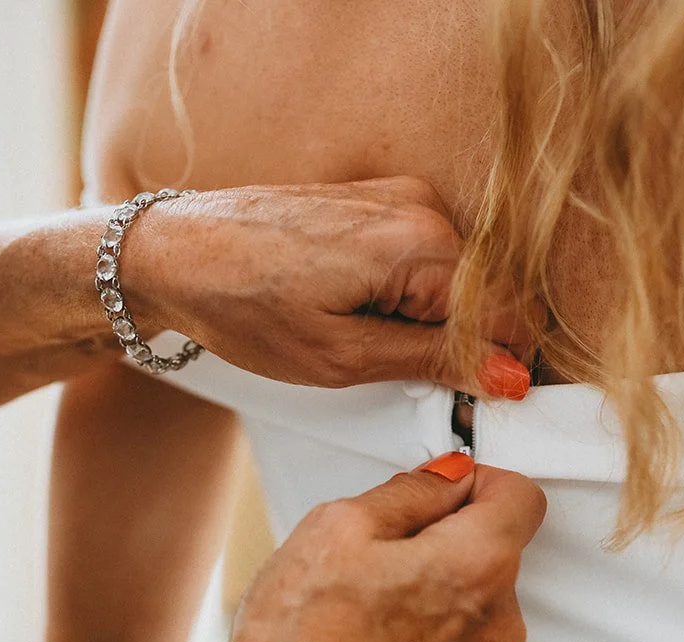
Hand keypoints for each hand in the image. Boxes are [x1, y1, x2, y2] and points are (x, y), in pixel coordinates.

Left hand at [128, 178, 536, 397]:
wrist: (176, 255)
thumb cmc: (240, 302)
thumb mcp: (341, 357)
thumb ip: (435, 362)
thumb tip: (506, 373)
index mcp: (422, 242)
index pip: (507, 315)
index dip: (498, 366)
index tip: (479, 401)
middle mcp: (422, 206)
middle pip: (485, 295)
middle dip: (457, 343)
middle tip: (395, 374)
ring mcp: (402, 197)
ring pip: (456, 280)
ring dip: (426, 320)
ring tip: (362, 340)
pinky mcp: (380, 200)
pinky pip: (423, 258)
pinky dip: (404, 295)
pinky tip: (356, 312)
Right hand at [202, 454, 545, 641]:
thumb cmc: (299, 641)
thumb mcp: (342, 525)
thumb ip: (413, 489)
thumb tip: (446, 479)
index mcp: (478, 568)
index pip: (520, 496)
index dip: (477, 479)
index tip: (442, 485)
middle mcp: (497, 622)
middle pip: (496, 546)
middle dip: (447, 531)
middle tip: (380, 543)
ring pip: (476, 592)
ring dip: (436, 578)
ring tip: (367, 593)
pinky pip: (461, 634)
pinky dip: (428, 620)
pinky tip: (373, 626)